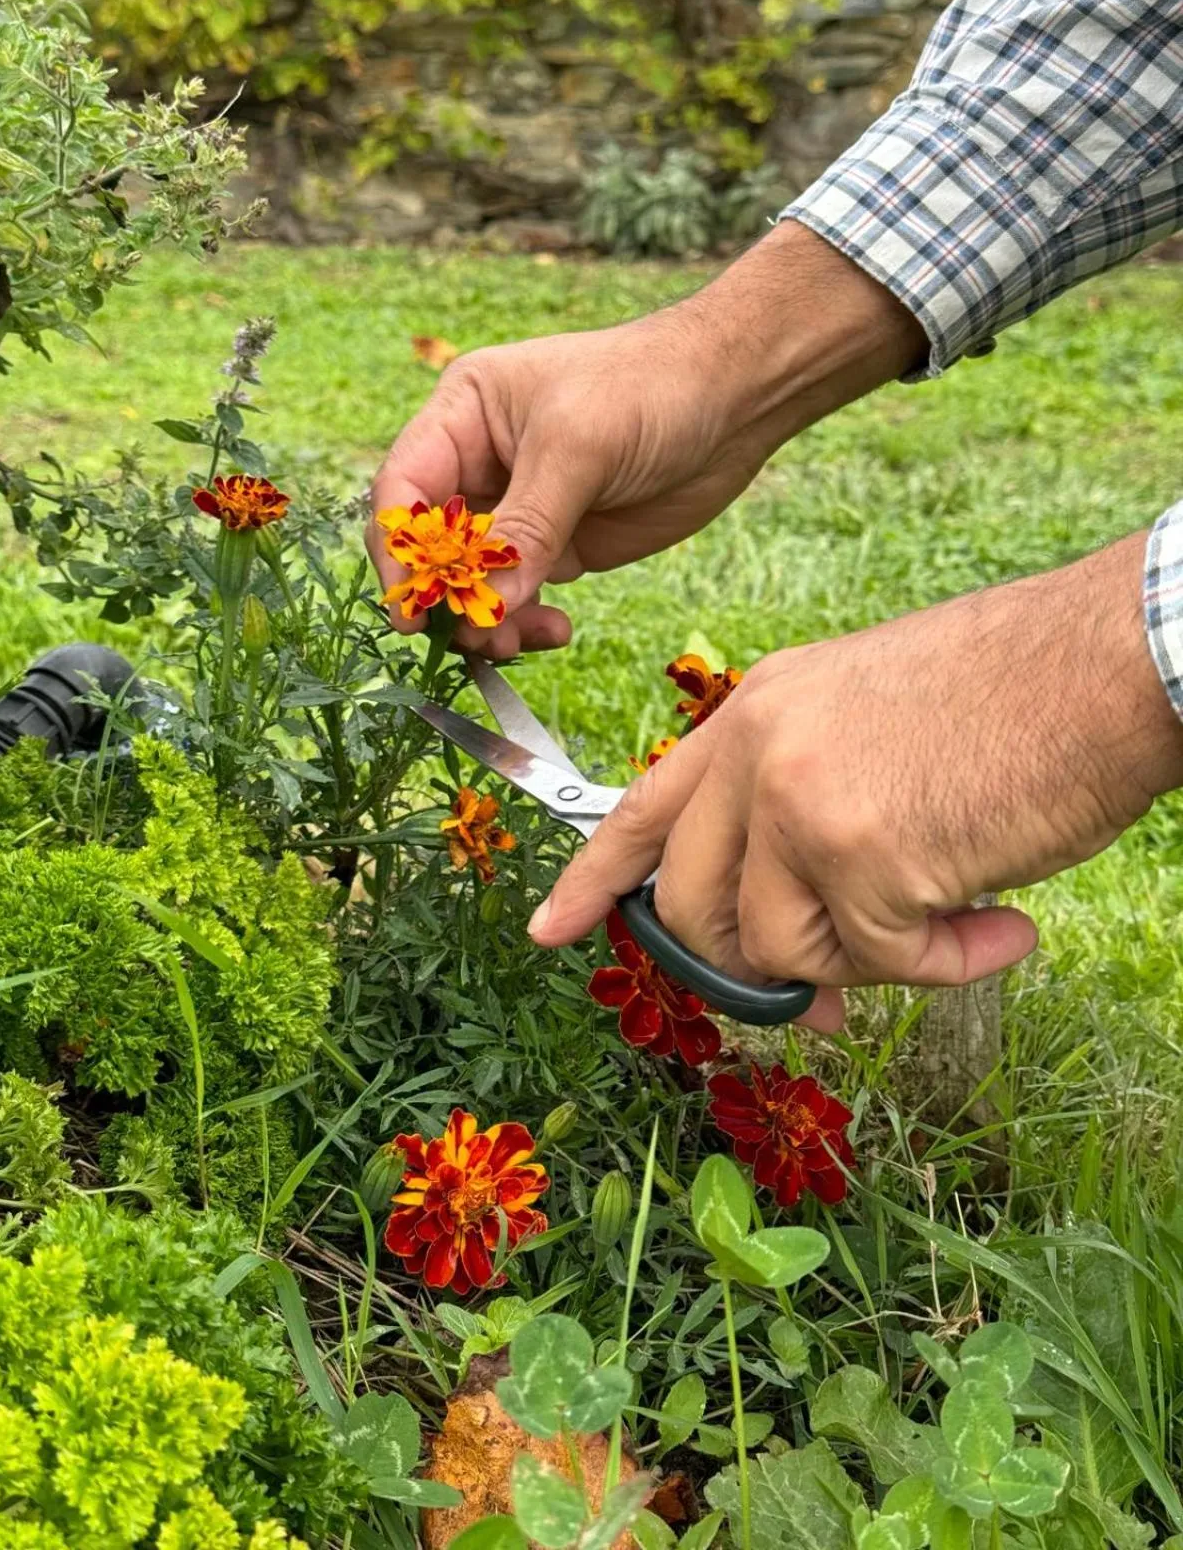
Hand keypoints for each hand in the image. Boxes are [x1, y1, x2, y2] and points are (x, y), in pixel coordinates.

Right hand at [367, 222, 926, 658]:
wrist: (735, 399)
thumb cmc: (649, 388)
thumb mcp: (579, 446)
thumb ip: (529, 526)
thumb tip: (490, 602)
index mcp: (463, 415)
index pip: (403, 492)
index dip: (400, 551)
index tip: (413, 607)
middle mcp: (481, 465)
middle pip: (432, 549)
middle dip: (448, 596)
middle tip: (477, 635)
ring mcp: (520, 510)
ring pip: (475, 583)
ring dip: (488, 620)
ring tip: (517, 642)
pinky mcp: (560, 547)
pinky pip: (521, 597)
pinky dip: (526, 623)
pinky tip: (554, 630)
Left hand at [528, 533, 1182, 1025]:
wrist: (1107, 662)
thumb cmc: (1008, 699)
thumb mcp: (863, 731)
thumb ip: (801, 827)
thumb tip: (798, 958)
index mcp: (754, 714)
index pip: (644, 806)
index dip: (595, 879)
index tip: (552, 933)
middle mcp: (757, 753)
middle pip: (694, 912)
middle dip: (754, 971)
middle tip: (835, 996)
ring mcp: (800, 802)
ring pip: (781, 952)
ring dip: (869, 963)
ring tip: (949, 918)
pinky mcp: (862, 857)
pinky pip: (880, 965)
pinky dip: (947, 965)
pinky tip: (1004, 922)